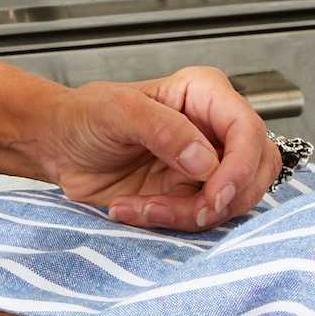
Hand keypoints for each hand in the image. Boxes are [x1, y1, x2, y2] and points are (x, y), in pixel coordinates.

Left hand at [39, 67, 282, 229]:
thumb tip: (206, 160)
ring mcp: (208, 164)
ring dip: (191, 214)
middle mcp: (214, 128)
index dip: (240, 167)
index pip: (248, 130)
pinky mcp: (192, 193)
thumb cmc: (82, 116)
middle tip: (189, 210)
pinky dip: (173, 222)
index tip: (214, 194)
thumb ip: (161, 128)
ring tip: (142, 206)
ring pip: (234, 200)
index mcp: (204, 93)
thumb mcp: (114, 110)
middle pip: (256, 170)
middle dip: (223, 198)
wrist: (58, 146)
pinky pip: (205, 218)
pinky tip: (134, 209)